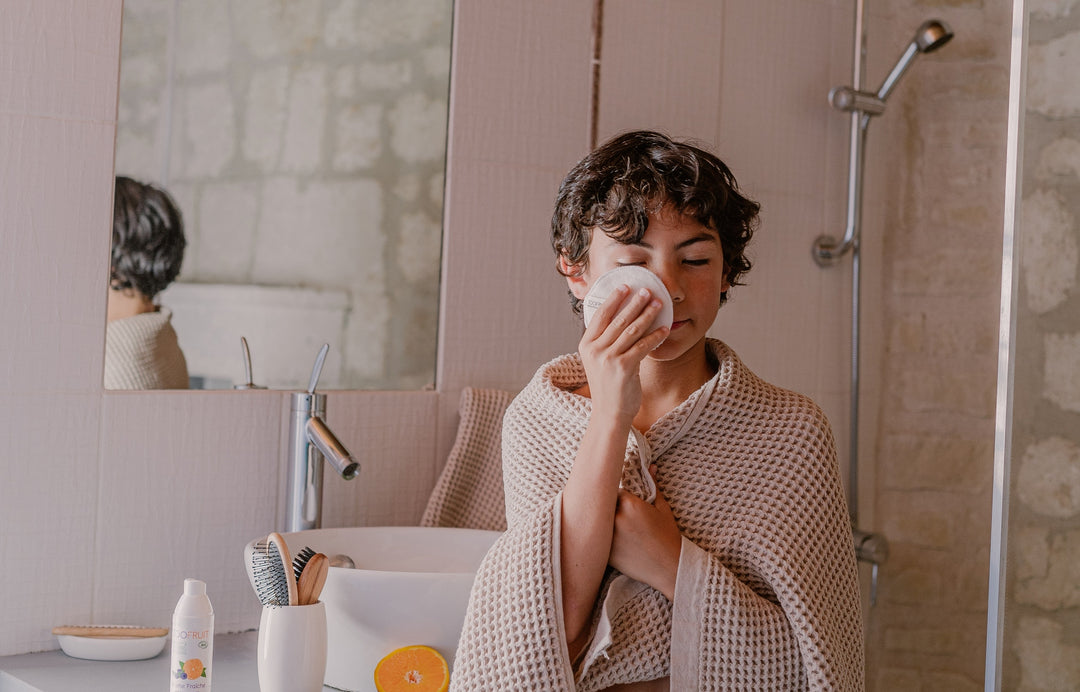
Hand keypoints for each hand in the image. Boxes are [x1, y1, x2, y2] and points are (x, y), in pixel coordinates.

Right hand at [578, 285, 669, 424]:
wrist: (609, 413)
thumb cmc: (608, 386)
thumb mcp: (599, 361)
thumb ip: (606, 342)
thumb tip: (625, 319)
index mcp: (586, 345)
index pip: (600, 315)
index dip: (613, 299)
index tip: (625, 287)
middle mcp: (595, 350)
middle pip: (618, 319)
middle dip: (634, 302)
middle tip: (647, 290)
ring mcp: (608, 359)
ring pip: (631, 330)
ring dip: (647, 315)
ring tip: (658, 304)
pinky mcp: (623, 368)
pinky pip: (642, 346)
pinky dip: (655, 336)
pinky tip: (665, 329)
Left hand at [609, 466, 681, 598]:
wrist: (670, 567)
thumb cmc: (668, 536)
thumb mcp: (663, 509)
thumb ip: (654, 486)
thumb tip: (652, 467)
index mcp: (630, 504)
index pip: (611, 488)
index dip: (612, 492)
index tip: (615, 495)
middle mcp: (616, 518)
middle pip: (601, 504)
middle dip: (603, 504)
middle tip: (607, 508)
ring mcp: (609, 537)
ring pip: (596, 522)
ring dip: (600, 521)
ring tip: (605, 523)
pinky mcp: (606, 553)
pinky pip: (596, 540)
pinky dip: (599, 539)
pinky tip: (608, 541)